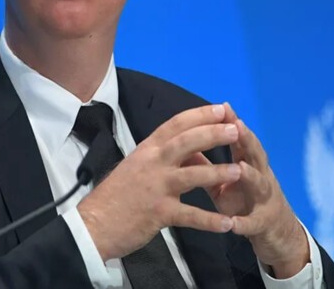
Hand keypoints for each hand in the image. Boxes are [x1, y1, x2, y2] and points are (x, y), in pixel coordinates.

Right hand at [77, 104, 240, 260]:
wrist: (93, 224)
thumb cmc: (116, 195)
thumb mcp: (135, 166)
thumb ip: (159, 157)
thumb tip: (185, 150)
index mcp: (147, 150)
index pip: (175, 125)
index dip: (200, 115)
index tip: (220, 108)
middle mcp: (153, 163)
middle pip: (187, 142)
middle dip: (213, 134)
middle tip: (236, 129)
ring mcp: (156, 188)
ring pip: (193, 176)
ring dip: (218, 173)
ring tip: (240, 170)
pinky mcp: (159, 213)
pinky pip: (191, 216)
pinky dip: (211, 221)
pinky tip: (228, 223)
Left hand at [186, 103, 308, 277]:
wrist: (274, 231)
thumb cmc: (244, 197)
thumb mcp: (223, 179)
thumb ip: (205, 162)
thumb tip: (182, 143)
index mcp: (248, 163)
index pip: (240, 139)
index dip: (233, 123)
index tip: (223, 106)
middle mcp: (260, 176)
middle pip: (255, 154)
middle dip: (247, 140)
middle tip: (237, 126)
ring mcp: (264, 199)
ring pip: (260, 184)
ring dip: (251, 176)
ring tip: (240, 169)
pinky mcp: (263, 224)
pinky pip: (253, 224)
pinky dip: (244, 223)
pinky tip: (233, 224)